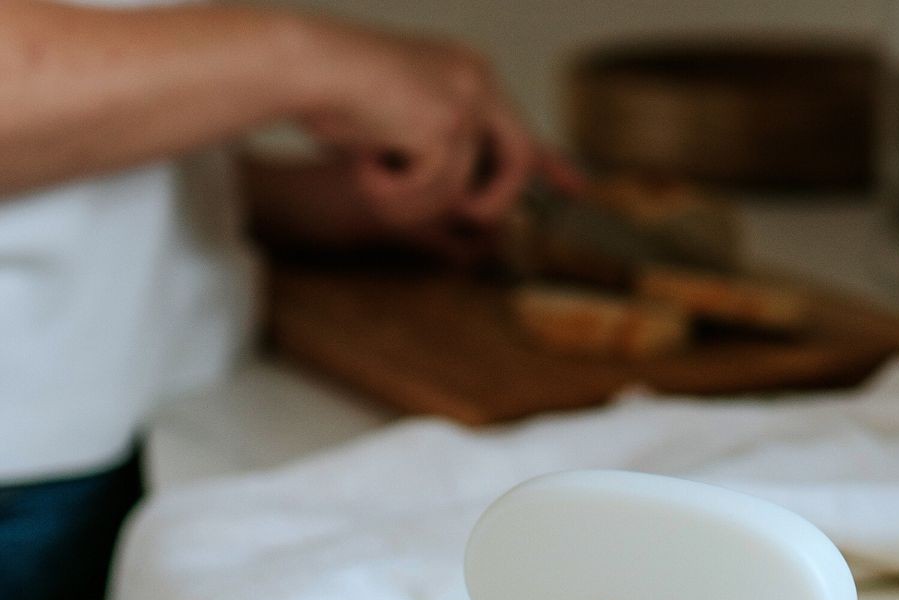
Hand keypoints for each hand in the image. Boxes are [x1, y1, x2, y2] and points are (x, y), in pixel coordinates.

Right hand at [299, 26, 577, 234]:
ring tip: (373, 176)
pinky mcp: (448, 124)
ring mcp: (466, 101)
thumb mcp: (398, 119)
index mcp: (468, 73)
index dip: (551, 162)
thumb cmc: (333, 92)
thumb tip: (465, 196)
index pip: (522, 127)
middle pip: (518, 162)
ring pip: (460, 192)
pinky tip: (368, 166)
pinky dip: (395, 195)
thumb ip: (439, 147)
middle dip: (494, 202)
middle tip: (466, 217)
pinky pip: (435, 192)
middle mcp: (477, 80)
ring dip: (412, 203)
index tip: (577, 186)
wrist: (302, 64)